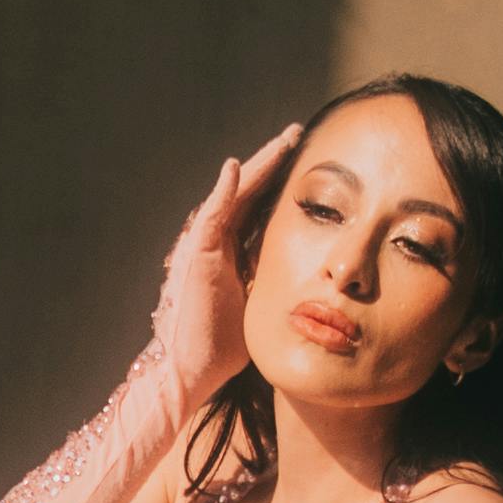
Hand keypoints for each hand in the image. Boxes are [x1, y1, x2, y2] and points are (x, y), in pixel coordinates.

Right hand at [152, 130, 299, 416]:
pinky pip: (209, 217)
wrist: (193, 369)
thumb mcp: (260, 301)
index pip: (258, 205)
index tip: (306, 156)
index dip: (280, 180)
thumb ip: (274, 279)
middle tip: (297, 133)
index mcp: (232, 250)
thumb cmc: (223, 344)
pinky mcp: (195, 258)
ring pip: (231, 195)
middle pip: (247, 191)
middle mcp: (216, 241)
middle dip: (273, 161)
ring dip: (256, 166)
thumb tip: (308, 274)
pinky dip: (222, 192)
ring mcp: (203, 246)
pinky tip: (235, 168)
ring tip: (281, 141)